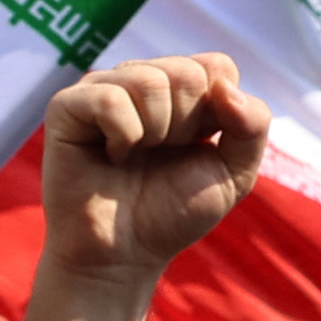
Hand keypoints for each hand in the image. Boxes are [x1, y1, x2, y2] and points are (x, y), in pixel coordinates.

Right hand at [34, 54, 269, 300]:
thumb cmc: (173, 213)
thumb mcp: (234, 174)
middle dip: (186, 127)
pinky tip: (111, 157)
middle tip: (161, 156)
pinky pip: (110, 99)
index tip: (196, 148)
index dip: (217, 114)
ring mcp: (102, 88)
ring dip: (154, 133)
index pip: (218, 66)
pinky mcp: (67, 106)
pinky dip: (123, 136)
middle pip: (187, 73)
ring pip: (150, 81)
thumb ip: (253, 126)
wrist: (124, 255)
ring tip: (135, 157)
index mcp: (181, 89)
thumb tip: (226, 87)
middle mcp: (141, 80)